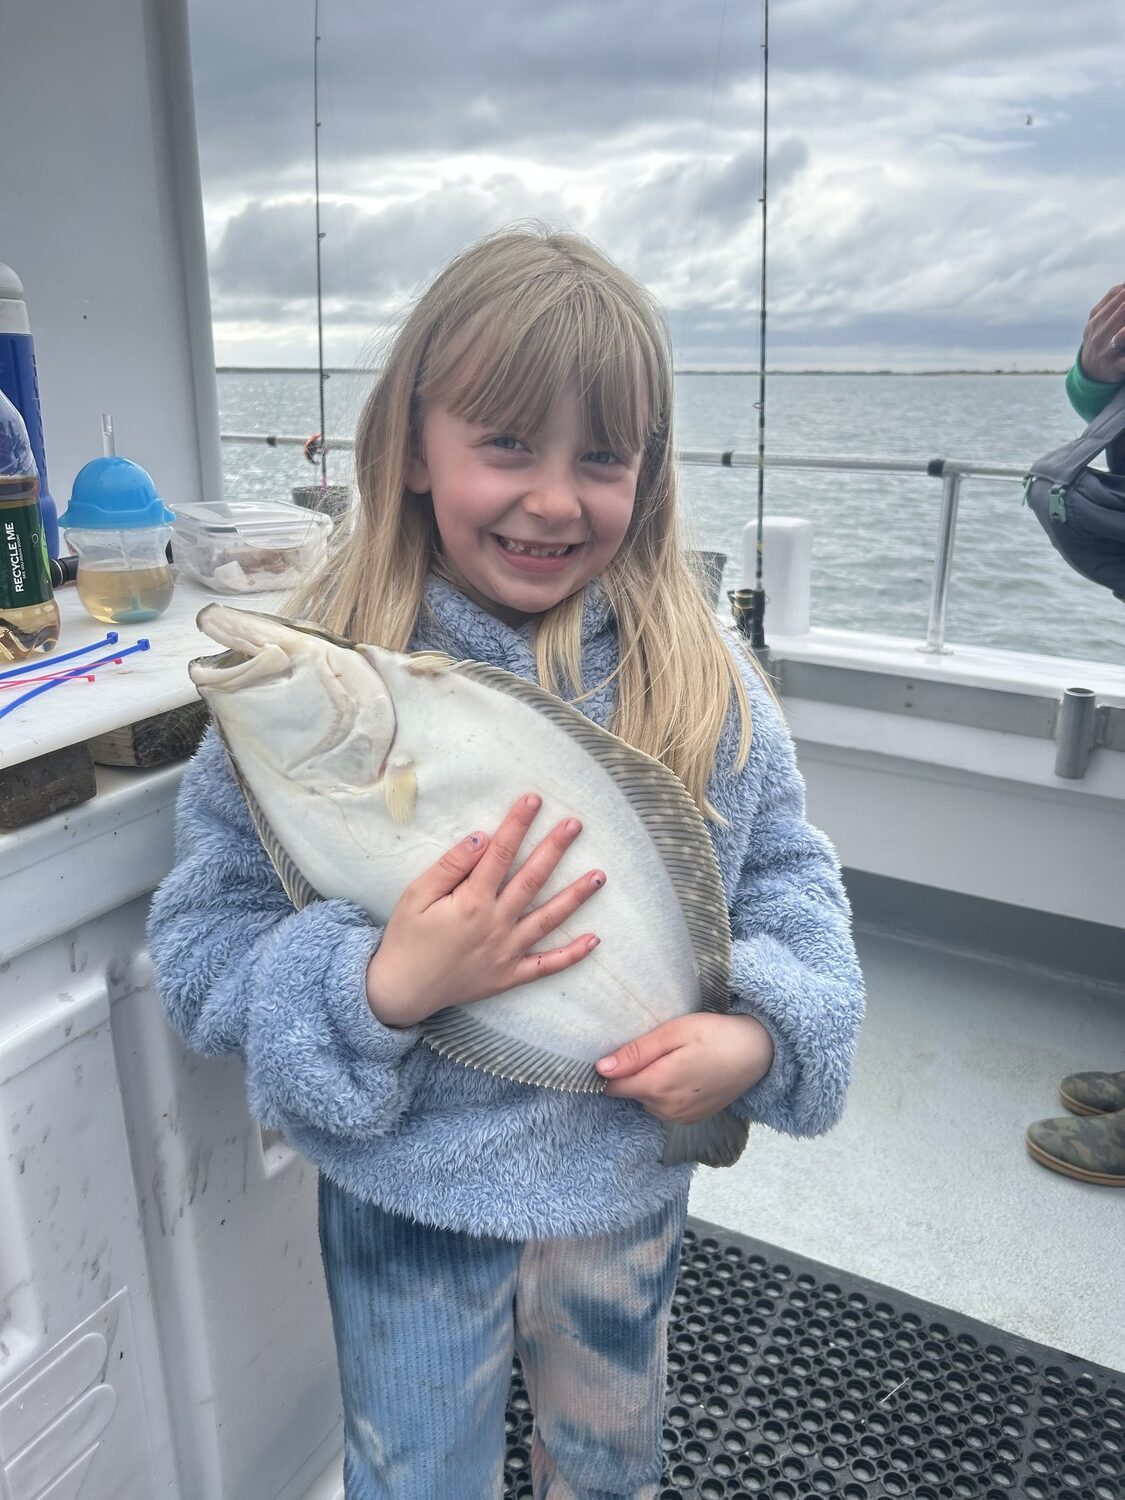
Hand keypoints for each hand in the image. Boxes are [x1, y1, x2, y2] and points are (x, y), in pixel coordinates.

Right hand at [365, 793, 605, 1027]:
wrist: (401, 990)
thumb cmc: (406, 938)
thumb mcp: (416, 895)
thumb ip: (450, 867)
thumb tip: (481, 838)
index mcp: (472, 902)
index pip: (500, 853)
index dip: (517, 824)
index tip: (533, 800)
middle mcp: (496, 924)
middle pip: (532, 880)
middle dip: (554, 849)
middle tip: (576, 825)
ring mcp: (507, 952)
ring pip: (548, 919)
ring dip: (576, 896)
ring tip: (600, 874)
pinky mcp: (509, 975)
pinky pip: (546, 966)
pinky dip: (571, 955)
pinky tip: (594, 940)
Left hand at [595, 1013, 774, 1123]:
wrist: (758, 1052)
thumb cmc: (715, 1035)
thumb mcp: (674, 1032)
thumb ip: (637, 1052)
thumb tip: (601, 1068)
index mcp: (658, 1086)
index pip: (613, 1086)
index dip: (612, 1068)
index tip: (626, 1049)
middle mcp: (666, 1109)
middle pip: (630, 1092)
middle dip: (636, 1072)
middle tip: (660, 1048)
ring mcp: (680, 1118)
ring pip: (646, 1100)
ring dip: (651, 1082)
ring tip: (675, 1059)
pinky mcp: (692, 1119)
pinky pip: (664, 1107)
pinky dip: (667, 1092)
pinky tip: (684, 1073)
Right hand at [1078, 283, 1124, 384]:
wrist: (1090, 372)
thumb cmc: (1100, 338)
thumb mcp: (1098, 318)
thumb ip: (1112, 297)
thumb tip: (1124, 282)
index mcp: (1096, 320)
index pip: (1118, 296)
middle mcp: (1099, 334)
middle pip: (1122, 311)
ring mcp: (1106, 351)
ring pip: (1123, 335)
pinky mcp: (1115, 367)